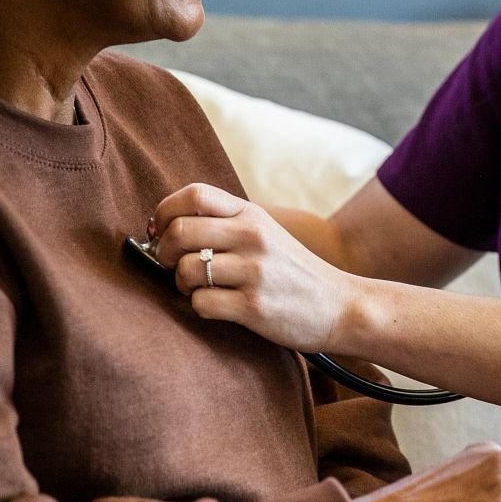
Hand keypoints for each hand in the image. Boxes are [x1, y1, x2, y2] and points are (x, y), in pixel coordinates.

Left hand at [151, 183, 353, 349]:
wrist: (341, 306)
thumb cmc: (293, 272)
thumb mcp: (266, 233)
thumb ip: (225, 224)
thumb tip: (165, 227)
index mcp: (252, 214)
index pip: (194, 194)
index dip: (164, 210)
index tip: (160, 230)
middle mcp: (253, 236)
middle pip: (179, 230)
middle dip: (164, 251)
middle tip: (172, 264)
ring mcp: (254, 271)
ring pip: (186, 270)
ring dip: (181, 284)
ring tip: (198, 288)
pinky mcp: (254, 307)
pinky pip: (201, 303)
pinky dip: (199, 307)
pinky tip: (217, 306)